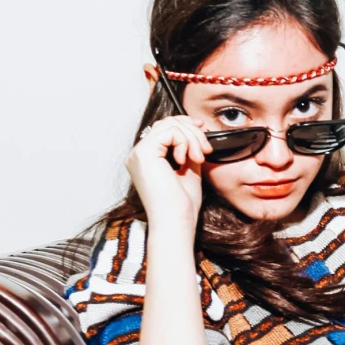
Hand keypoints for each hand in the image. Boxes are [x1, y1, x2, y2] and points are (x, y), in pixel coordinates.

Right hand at [126, 115, 209, 235]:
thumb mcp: (188, 170)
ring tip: (199, 158)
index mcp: (146, 159)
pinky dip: (185, 142)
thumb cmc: (181, 205)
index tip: (204, 133)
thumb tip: (196, 132)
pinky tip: (187, 160)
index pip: (164, 128)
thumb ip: (187, 150)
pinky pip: (170, 132)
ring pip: (170, 125)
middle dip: (192, 132)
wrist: (176, 222)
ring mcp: (138, 153)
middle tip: (206, 150)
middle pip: (167, 123)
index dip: (186, 126)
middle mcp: (138, 154)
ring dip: (192, 138)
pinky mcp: (144, 153)